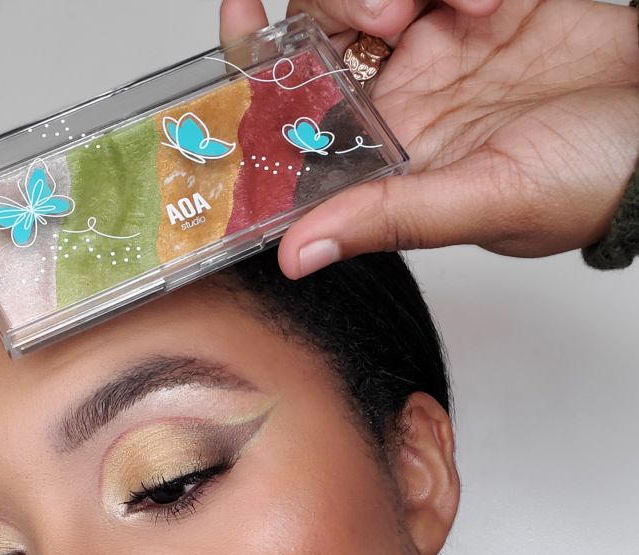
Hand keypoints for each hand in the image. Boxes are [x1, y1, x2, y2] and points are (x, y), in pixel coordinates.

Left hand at [219, 0, 638, 277]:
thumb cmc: (589, 183)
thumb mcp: (485, 202)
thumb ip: (390, 219)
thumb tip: (296, 255)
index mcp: (384, 153)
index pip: (291, 109)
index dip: (252, 65)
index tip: (240, 14)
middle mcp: (399, 93)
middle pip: (323, 20)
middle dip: (344, 2)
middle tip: (394, 13)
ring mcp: (438, 37)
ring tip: (469, 4)